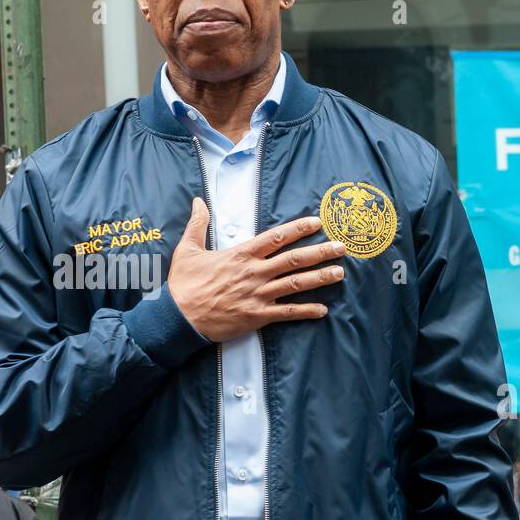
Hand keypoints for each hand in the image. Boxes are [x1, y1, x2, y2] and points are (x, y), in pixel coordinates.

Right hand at [166, 200, 347, 341]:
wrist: (178, 317)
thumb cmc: (184, 284)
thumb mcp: (188, 249)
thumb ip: (198, 224)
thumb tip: (198, 201)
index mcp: (241, 255)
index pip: (276, 237)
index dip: (299, 229)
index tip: (317, 222)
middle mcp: (254, 273)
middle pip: (294, 259)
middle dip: (320, 252)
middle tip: (342, 247)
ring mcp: (258, 295)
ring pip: (296, 284)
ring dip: (320, 278)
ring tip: (340, 273)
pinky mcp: (258, 316)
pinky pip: (287, 313)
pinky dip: (306, 311)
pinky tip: (323, 310)